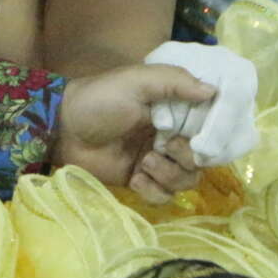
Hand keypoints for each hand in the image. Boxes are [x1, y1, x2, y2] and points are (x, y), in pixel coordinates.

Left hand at [56, 63, 218, 201]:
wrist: (63, 128)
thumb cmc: (100, 98)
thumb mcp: (138, 81)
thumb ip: (176, 82)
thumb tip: (214, 91)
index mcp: (175, 111)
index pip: (208, 128)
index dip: (210, 136)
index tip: (197, 137)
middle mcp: (171, 137)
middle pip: (201, 160)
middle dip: (187, 158)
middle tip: (164, 147)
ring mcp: (156, 161)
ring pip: (185, 181)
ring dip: (169, 175)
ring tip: (144, 163)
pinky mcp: (140, 181)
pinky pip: (163, 196)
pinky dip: (153, 191)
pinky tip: (135, 180)